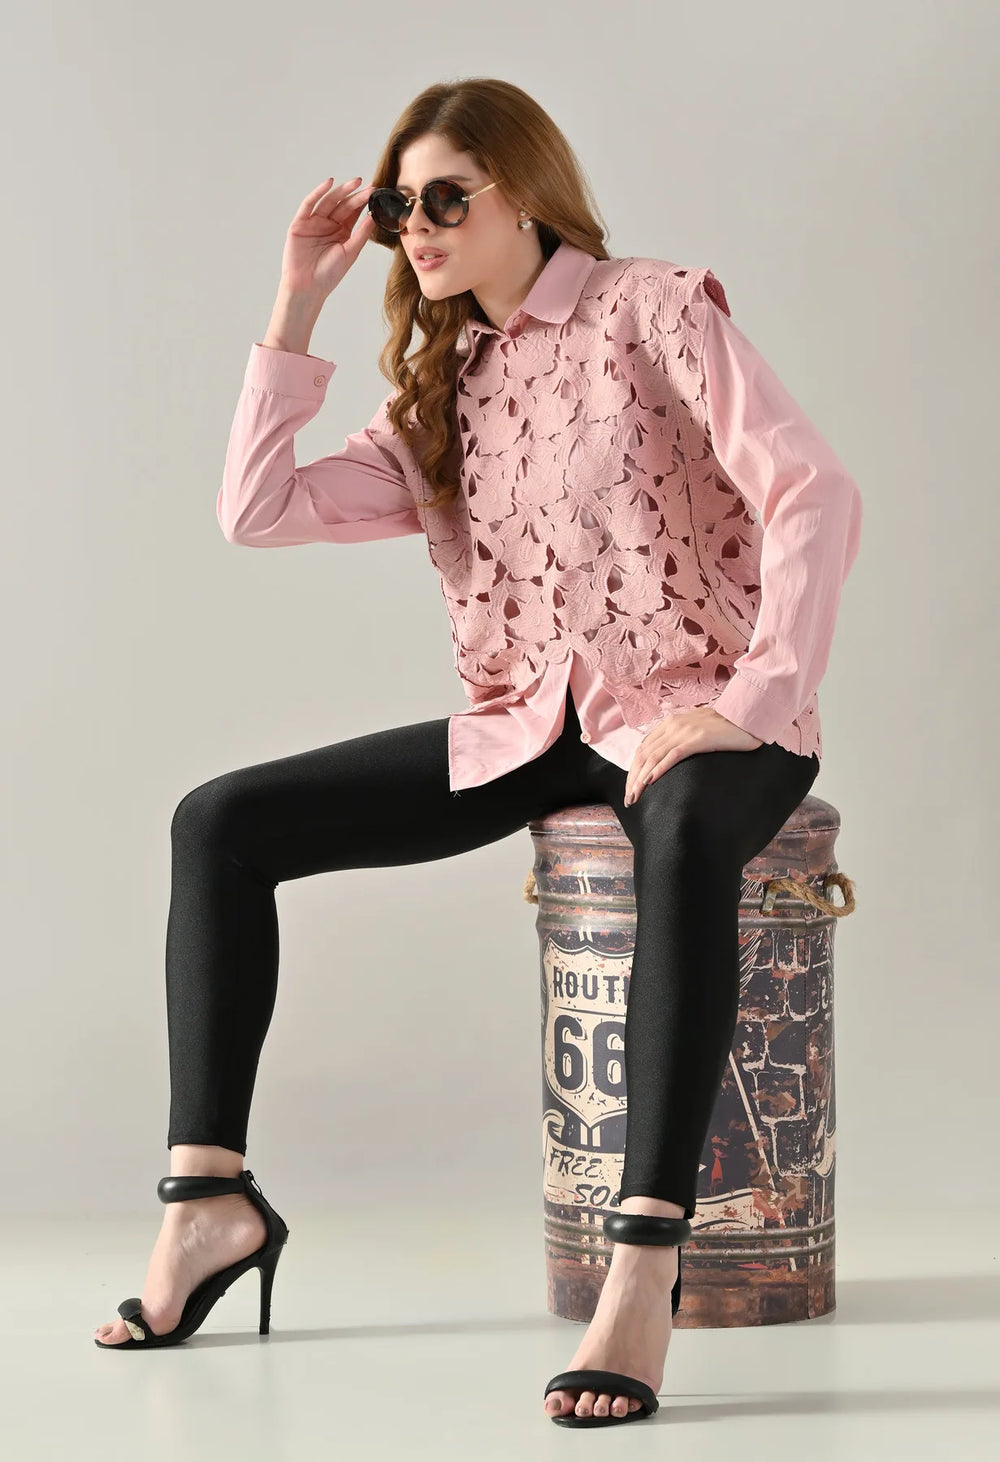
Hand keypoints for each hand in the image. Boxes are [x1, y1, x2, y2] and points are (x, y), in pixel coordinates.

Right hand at [279, 175, 379, 299]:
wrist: (307, 287)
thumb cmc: (329, 274)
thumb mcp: (350, 252)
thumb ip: (361, 233)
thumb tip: (374, 215)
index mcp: (341, 232)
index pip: (353, 213)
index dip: (363, 202)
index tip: (375, 192)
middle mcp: (328, 225)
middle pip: (343, 205)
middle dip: (355, 194)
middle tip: (369, 185)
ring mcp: (314, 222)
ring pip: (328, 202)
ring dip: (341, 191)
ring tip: (355, 183)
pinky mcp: (300, 223)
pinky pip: (309, 204)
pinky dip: (318, 193)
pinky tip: (329, 183)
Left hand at [624, 706, 762, 804]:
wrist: (748, 718)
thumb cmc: (725, 729)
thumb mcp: (696, 731)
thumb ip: (681, 740)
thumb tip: (667, 760)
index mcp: (670, 723)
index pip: (643, 749)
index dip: (633, 770)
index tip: (630, 788)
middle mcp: (673, 725)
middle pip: (644, 754)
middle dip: (633, 778)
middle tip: (629, 799)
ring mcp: (685, 731)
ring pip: (654, 757)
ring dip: (641, 779)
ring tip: (635, 796)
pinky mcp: (698, 739)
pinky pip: (673, 755)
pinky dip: (659, 769)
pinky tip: (650, 781)